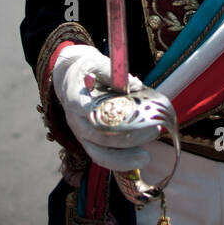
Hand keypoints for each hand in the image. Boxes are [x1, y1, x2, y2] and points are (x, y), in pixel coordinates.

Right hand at [52, 45, 161, 171]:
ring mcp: (80, 133)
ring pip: (98, 153)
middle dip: (127, 137)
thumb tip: (135, 85)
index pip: (82, 107)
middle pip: (97, 134)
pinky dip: (120, 162)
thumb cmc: (87, 70)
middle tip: (153, 131)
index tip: (123, 115)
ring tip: (146, 157)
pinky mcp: (88, 142)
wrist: (70, 79)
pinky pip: (101, 157)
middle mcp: (75, 119)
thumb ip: (113, 73)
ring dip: (123, 158)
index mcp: (74, 96)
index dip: (101, 113)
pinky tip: (139, 161)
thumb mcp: (96, 62)